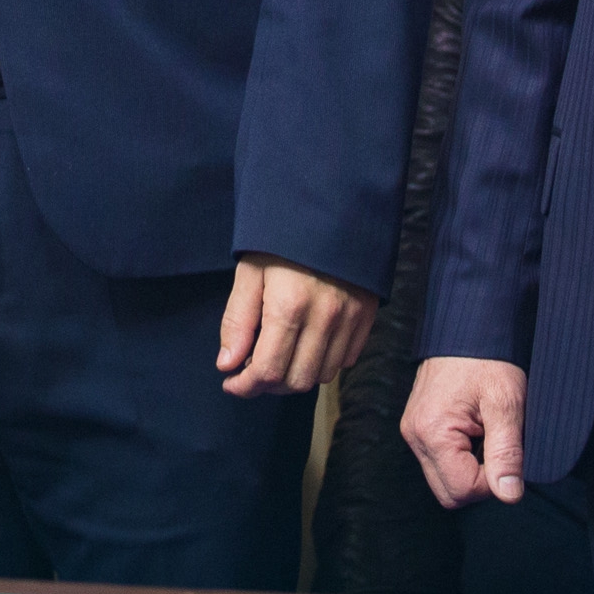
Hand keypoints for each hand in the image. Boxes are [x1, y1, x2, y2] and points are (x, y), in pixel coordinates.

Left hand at [216, 254, 377, 396]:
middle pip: (296, 381)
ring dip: (296, 375)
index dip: (245, 386)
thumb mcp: (250, 271)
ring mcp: (349, 319)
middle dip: (269, 385)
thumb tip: (227, 364)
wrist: (331, 206)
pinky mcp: (366, 315)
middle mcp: (324, 318)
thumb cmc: (283, 238)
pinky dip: (324, 362)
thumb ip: (237, 320)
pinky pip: (346, 359)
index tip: (231, 382)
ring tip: (279, 356)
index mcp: (289, 306)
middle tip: (252, 369)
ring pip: (323, 375)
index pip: (267, 371)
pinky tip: (307, 345)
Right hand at [401, 355, 529, 506]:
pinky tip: (476, 432)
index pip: (462, 490)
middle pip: (448, 493)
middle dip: (480, 481)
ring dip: (471, 469)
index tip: (508, 456)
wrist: (469, 324)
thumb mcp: (506, 404)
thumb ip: (507, 453)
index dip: (493, 483)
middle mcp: (415, 436)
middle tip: (499, 449)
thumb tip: (509, 495)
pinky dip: (461, 457)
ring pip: (444, 480)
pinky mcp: (418, 426)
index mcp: (433, 432)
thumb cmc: (488, 358)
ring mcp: (413, 432)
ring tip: (487, 435)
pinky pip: (439, 461)